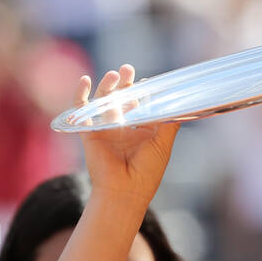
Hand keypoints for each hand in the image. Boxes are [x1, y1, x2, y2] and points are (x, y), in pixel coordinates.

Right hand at [74, 65, 179, 206]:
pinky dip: (81, 95)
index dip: (142, 92)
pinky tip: (85, 81)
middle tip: (128, 70)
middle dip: (124, 83)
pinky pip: (81, 112)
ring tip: (114, 76)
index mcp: (140, 132)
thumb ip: (170, 121)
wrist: (125, 191)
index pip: (139, 105)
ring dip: (108, 86)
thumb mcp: (163, 143)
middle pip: (121, 99)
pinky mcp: (89, 134)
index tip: (146, 82)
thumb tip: (180, 102)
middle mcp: (122, 130)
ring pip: (103, 102)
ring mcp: (105, 131)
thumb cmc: (147, 172)